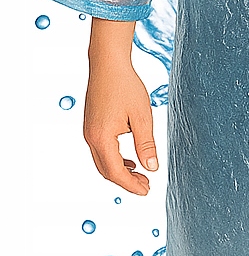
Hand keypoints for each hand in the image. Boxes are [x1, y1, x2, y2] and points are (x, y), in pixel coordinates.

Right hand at [84, 18, 156, 194]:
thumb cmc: (126, 87)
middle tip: (147, 186)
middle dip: (126, 181)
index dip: (131, 185)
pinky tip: (131, 159)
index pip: (116, 172)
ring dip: (121, 171)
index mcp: (102, 138)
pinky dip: (115, 160)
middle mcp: (90, 138)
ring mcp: (88, 132)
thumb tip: (152, 168)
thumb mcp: (142, 116)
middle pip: (106, 171)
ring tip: (141, 175)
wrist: (107, 64)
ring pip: (102, 162)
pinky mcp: (91, 126)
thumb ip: (146, 143)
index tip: (147, 191)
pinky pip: (101, 151)